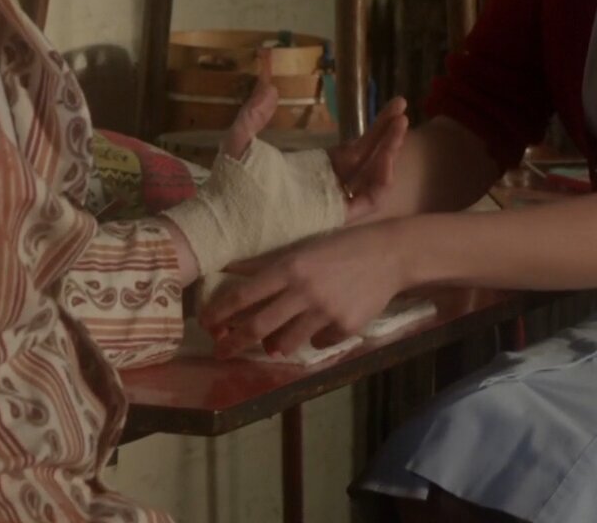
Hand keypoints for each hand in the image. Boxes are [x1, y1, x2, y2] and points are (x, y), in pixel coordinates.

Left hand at [199, 221, 407, 358]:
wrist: (391, 254)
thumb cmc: (343, 245)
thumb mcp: (304, 246)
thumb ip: (269, 263)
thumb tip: (231, 269)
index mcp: (290, 267)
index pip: (245, 295)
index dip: (221, 312)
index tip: (206, 323)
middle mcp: (304, 291)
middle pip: (258, 326)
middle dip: (234, 342)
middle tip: (221, 351)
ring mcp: (325, 312)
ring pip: (285, 343)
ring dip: (274, 345)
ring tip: (273, 343)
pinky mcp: (345, 327)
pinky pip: (318, 343)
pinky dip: (313, 338)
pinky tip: (320, 326)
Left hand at [219, 47, 408, 225]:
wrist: (223, 219)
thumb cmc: (231, 184)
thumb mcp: (241, 141)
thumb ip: (254, 114)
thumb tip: (269, 84)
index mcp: (318, 167)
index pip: (357, 146)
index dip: (377, 127)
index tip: (394, 106)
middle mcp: (331, 184)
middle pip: (371, 156)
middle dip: (389, 133)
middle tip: (403, 108)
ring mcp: (334, 201)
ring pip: (373, 176)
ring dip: (389, 153)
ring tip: (399, 127)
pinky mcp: (333, 217)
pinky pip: (366, 201)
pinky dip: (380, 182)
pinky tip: (386, 160)